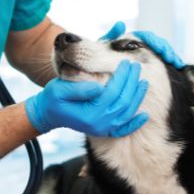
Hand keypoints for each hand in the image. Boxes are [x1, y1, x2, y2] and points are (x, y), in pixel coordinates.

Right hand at [25, 60, 148, 136]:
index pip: (112, 93)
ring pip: (127, 113)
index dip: (121, 77)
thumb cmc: (53, 98)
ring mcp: (103, 129)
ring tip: (142, 81)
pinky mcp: (104, 131)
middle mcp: (99, 124)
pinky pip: (123, 129)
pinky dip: (135, 123)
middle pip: (123, 102)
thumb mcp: (59, 89)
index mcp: (90, 114)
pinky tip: (144, 115)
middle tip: (136, 66)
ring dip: (137, 97)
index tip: (126, 62)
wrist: (48, 113)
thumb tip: (98, 86)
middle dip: (132, 83)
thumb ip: (78, 88)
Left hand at [100, 20, 184, 67]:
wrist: (96, 68)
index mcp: (131, 39)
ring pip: (163, 52)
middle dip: (167, 50)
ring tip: (178, 64)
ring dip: (172, 56)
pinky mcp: (149, 64)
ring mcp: (145, 54)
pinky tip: (178, 69)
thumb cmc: (98, 57)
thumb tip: (121, 24)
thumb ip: (111, 35)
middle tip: (172, 59)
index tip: (161, 50)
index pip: (148, 37)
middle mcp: (140, 45)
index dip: (156, 43)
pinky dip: (171, 63)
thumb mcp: (103, 47)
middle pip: (158, 44)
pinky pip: (162, 62)